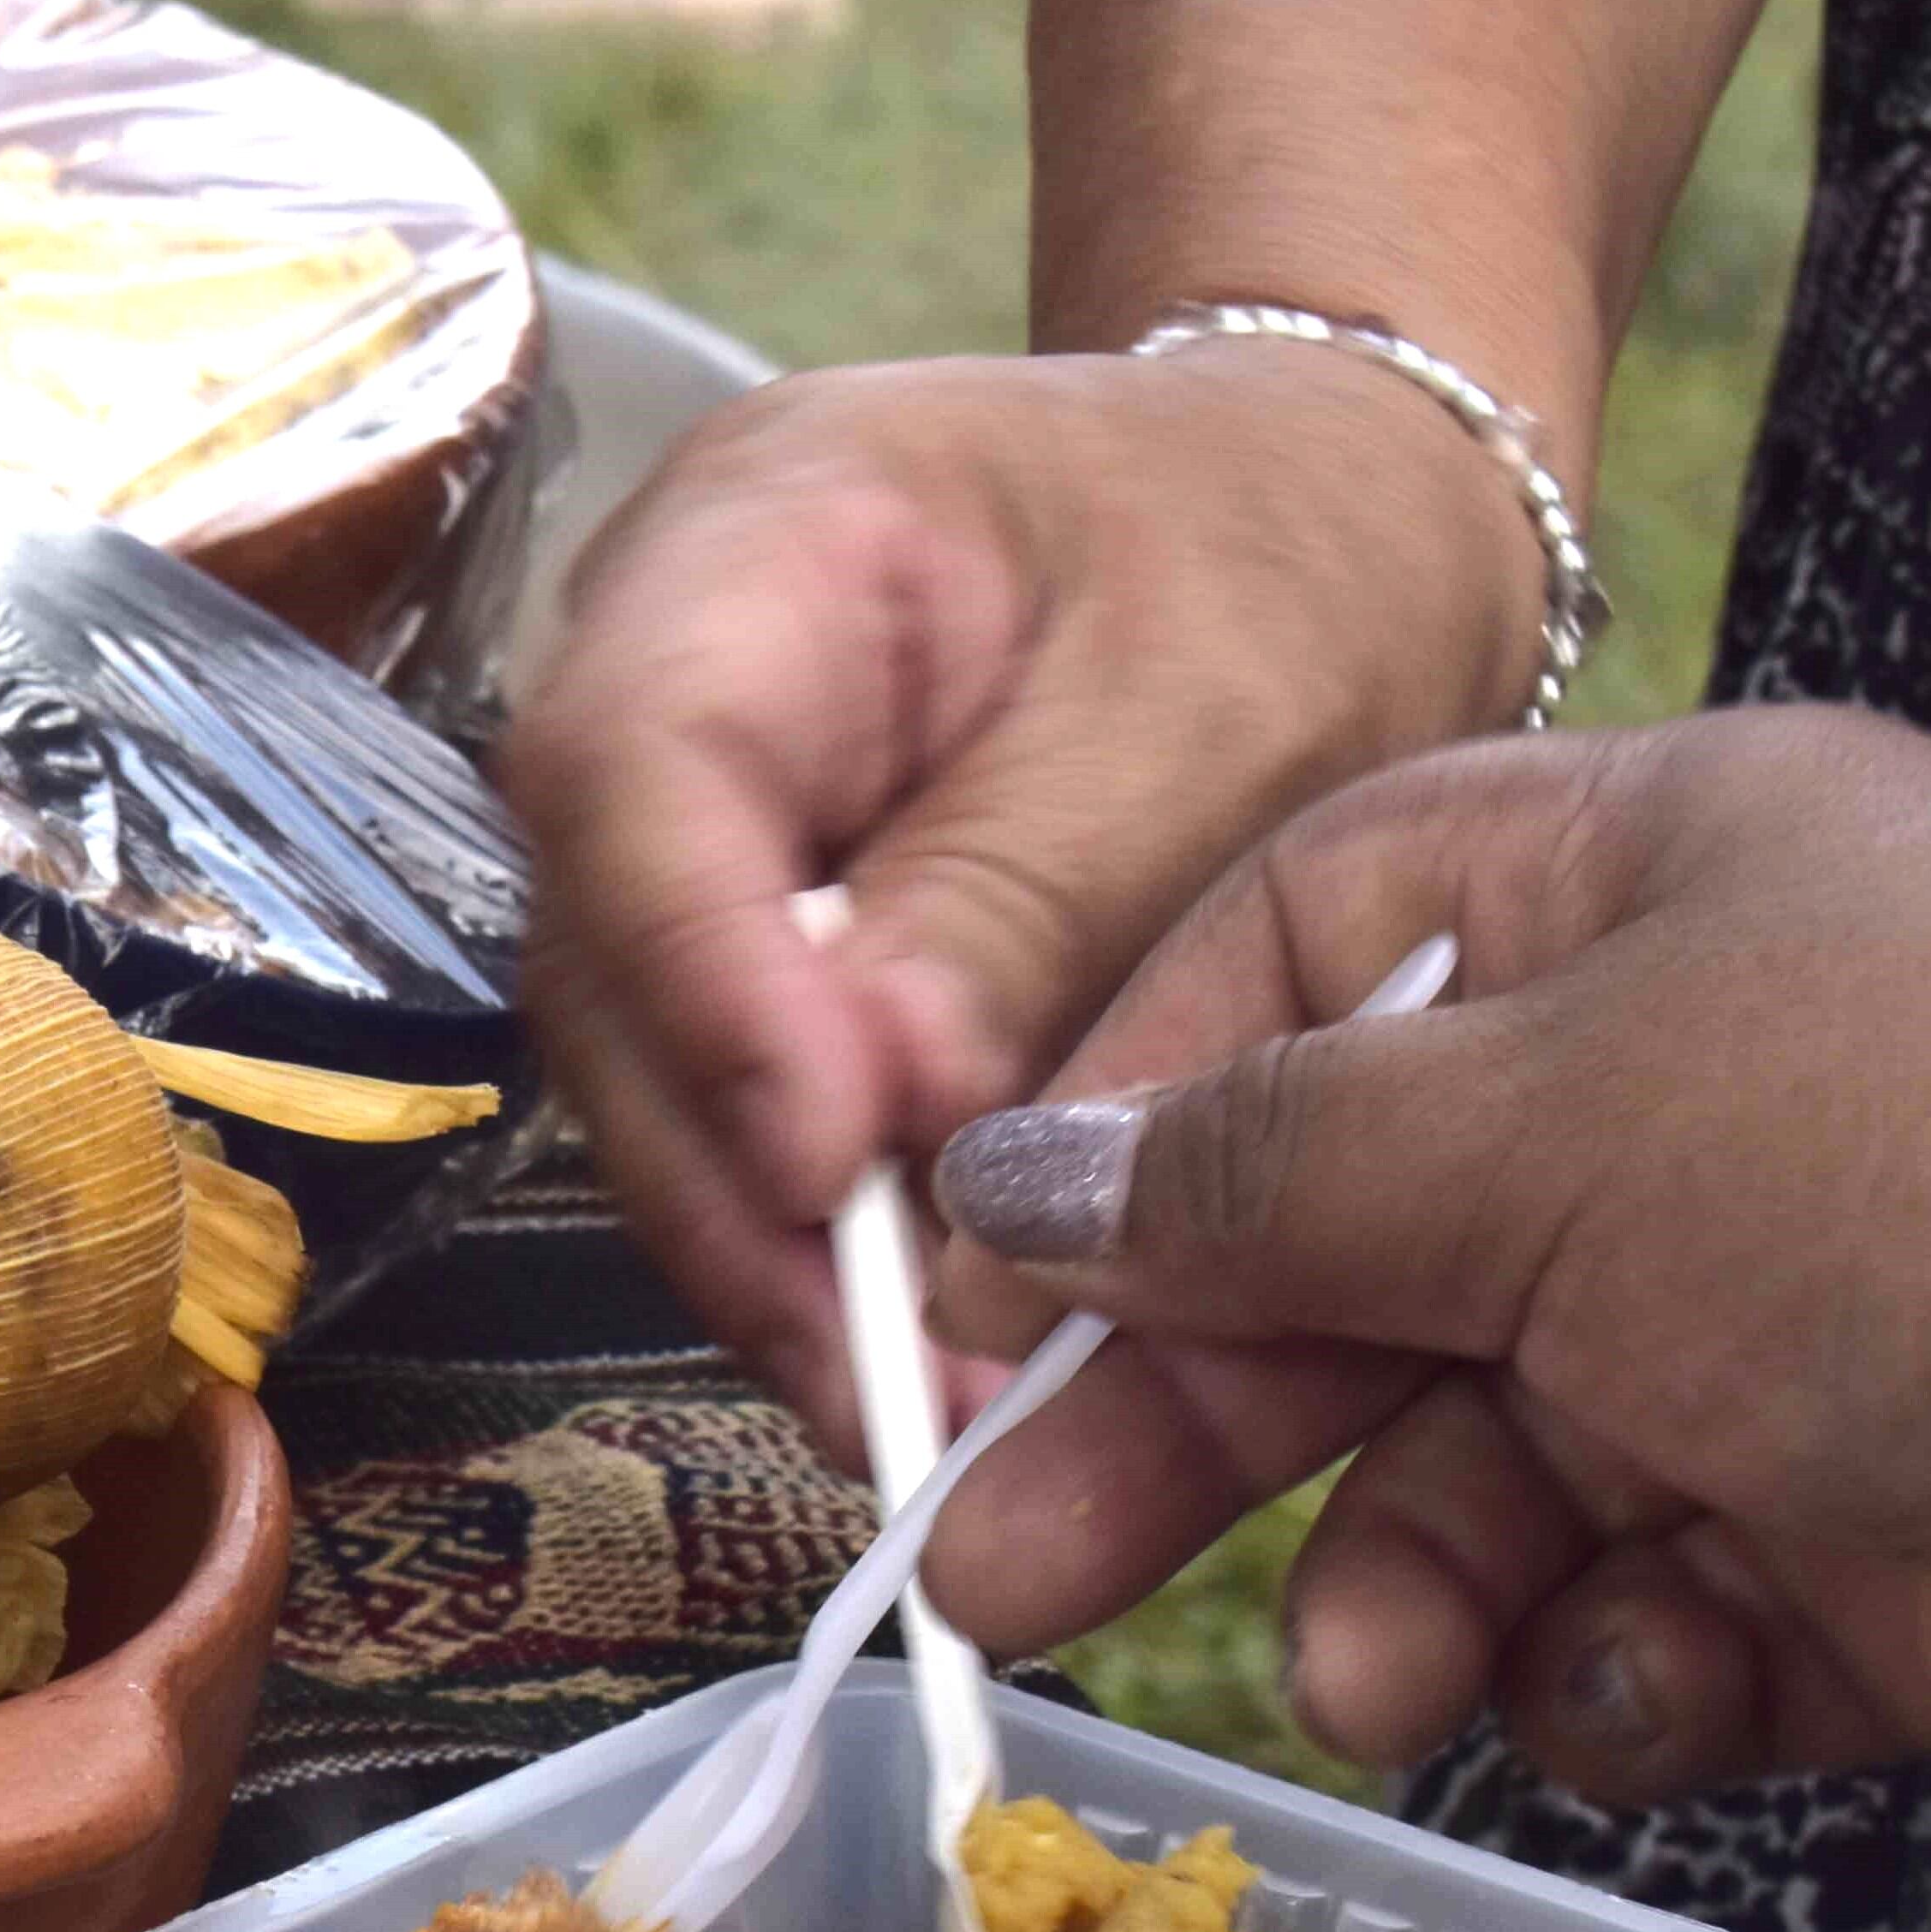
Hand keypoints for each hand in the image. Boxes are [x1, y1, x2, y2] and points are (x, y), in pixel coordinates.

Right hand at [501, 343, 1545, 1454]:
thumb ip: (1034, 896)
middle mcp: (665, 683)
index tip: (830, 1167)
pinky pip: (739, 1101)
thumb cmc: (1287, 560)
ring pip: (651, 1066)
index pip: (635, 770)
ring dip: (771, 1253)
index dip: (701, 985)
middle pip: (609, 959)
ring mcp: (688, 818)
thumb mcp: (1215, 710)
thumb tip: (886, 1110)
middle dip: (733, 1186)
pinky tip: (916, 1356)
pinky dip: (821, 1240)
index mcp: (761, 536)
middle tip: (878, 1380)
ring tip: (913, 1411)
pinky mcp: (745, 934)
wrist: (1321, 520)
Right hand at [922, 704, 1930, 1803]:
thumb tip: (1004, 1178)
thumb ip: (1252, 1161)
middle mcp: (1704, 1098)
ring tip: (1380, 1680)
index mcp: (1652, 890)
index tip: (970, 1273)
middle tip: (993, 1568)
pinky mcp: (1864, 1547)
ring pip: (1485, 1463)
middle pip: (1353, 1245)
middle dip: (1186, 1418)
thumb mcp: (1555, 1123)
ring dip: (1412, 1580)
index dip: (1125, 1113)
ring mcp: (1787, 1329)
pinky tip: (1689, 1670)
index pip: (1298, 955)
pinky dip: (1637, 1658)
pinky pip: (1648, 1603)